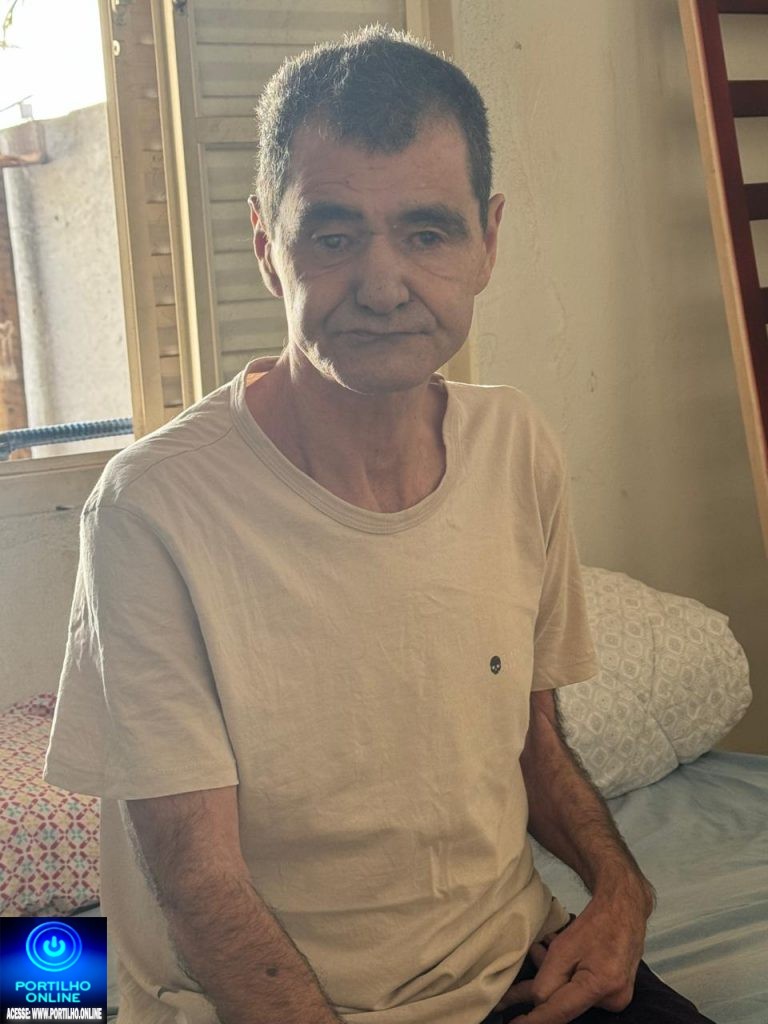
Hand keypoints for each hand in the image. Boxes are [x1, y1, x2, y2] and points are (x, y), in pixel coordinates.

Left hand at [492, 891, 649, 1023]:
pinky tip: (558, 956)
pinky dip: (568, 977)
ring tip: (541, 948)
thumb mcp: (563, 948)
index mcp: (599, 985)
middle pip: (564, 1004)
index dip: (535, 1021)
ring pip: (571, 996)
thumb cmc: (594, 924)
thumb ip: (547, 979)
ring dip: (553, 977)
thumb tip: (535, 1004)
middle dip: (539, 990)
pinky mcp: (615, 995)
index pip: (559, 1011)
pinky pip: (582, 992)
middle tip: (509, 994)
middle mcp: (612, 999)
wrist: (624, 912)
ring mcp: (616, 999)